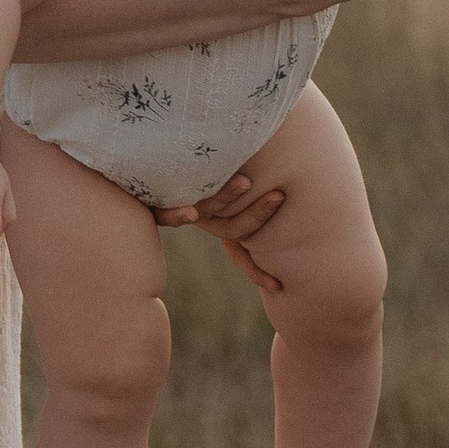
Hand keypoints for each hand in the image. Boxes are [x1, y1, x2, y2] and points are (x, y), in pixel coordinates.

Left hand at [170, 158, 292, 298]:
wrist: (145, 160)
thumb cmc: (193, 166)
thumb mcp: (226, 175)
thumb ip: (246, 179)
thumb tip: (303, 174)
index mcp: (222, 217)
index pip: (243, 247)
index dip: (256, 269)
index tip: (276, 286)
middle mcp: (205, 217)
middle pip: (234, 229)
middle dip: (257, 214)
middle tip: (279, 196)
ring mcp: (185, 207)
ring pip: (209, 211)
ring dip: (227, 198)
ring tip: (245, 182)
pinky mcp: (158, 202)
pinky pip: (167, 214)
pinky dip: (178, 216)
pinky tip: (190, 214)